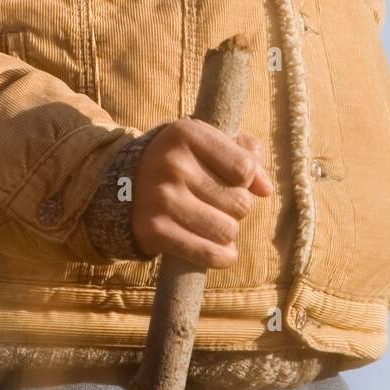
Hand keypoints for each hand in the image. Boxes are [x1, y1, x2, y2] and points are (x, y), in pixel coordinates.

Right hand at [130, 116, 273, 267]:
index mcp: (187, 134)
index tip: (233, 178)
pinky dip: (222, 256)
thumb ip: (245, 153)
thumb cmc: (179, 160)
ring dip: (228, 231)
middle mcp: (173, 164)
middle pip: (239, 202)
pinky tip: (221, 249)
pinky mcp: (155, 231)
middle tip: (220, 203)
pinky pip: (208, 254)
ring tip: (215, 221)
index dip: (247, 178)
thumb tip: (266, 189)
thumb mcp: (206, 141)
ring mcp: (162, 199)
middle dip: (238, 207)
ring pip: (227, 230)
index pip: (245, 167)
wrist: (123, 185)